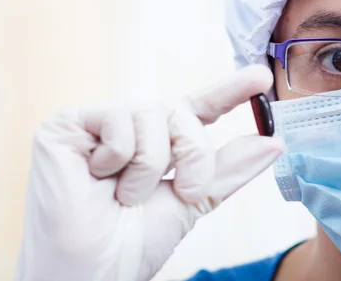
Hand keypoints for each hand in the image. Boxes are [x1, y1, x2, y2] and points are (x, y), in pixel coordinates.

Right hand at [15, 65, 283, 280]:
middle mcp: (131, 128)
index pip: (198, 109)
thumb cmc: (135, 242)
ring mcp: (98, 124)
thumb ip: (228, 168)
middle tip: (183, 191)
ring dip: (149, 166)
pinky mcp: (67, 125)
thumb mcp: (193, 200)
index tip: (261, 78)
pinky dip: (117, 157)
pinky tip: (96, 177)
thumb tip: (272, 142)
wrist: (94, 270)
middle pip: (180, 111)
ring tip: (125, 196)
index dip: (229, 91)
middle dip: (193, 153)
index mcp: (159, 144)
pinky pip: (117, 120)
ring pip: (151, 113)